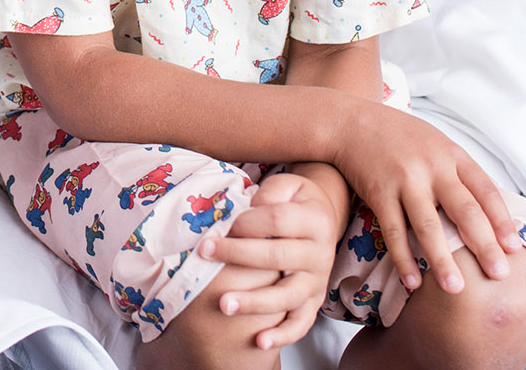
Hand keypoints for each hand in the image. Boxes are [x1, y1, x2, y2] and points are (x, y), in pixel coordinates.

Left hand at [197, 170, 338, 350]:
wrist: (321, 219)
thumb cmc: (295, 201)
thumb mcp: (290, 185)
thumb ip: (272, 190)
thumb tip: (252, 205)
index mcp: (315, 220)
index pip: (277, 220)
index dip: (246, 221)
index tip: (220, 222)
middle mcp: (319, 253)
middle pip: (277, 257)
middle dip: (238, 255)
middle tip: (205, 252)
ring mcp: (316, 281)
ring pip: (287, 296)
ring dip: (254, 302)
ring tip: (224, 304)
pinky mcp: (313, 302)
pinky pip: (300, 323)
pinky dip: (282, 335)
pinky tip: (260, 341)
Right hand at [332, 103, 519, 294]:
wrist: (351, 121)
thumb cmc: (398, 135)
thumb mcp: (436, 143)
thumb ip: (459, 171)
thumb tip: (489, 209)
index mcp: (452, 155)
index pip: (485, 190)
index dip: (502, 220)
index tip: (514, 248)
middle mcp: (432, 167)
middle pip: (464, 211)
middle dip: (484, 245)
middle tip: (499, 274)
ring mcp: (404, 179)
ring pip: (428, 226)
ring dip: (443, 260)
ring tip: (456, 289)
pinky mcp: (378, 192)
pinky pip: (393, 231)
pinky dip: (403, 258)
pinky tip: (412, 281)